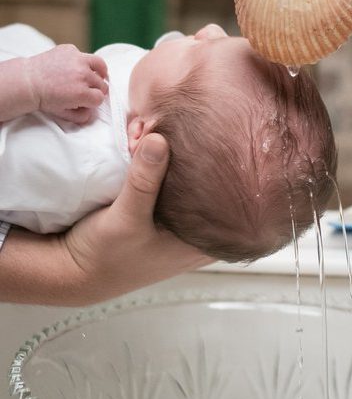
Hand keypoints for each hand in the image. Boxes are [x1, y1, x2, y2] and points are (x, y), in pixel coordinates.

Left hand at [26, 44, 107, 123]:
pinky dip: (82, 61)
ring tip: (94, 75)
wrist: (28, 81)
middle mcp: (82, 75)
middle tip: (87, 90)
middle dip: (95, 89)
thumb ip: (81, 116)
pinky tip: (74, 67)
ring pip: (100, 65)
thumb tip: (92, 112)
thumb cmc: (44, 98)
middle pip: (102, 84)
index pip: (100, 98)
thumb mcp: (63, 113)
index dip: (94, 101)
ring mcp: (77, 60)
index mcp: (82, 93)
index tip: (88, 100)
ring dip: (98, 72)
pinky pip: (84, 55)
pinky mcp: (70, 49)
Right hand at [62, 133, 211, 304]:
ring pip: (186, 179)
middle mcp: (196, 231)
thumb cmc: (106, 256)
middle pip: (210, 185)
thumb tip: (159, 139)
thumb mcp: (126, 218)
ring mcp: (178, 220)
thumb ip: (144, 181)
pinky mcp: (158, 209)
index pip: (231, 201)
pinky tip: (151, 143)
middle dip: (196, 156)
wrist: (74, 269)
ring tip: (163, 132)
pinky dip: (159, 163)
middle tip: (186, 130)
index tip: (218, 141)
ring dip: (174, 157)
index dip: (227, 171)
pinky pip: (166, 180)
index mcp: (202, 242)